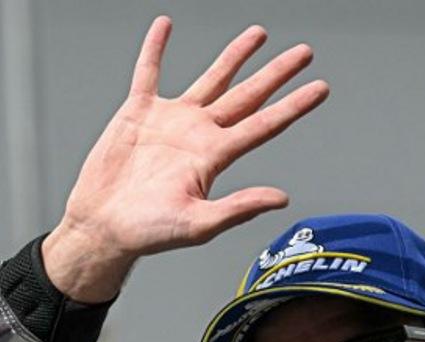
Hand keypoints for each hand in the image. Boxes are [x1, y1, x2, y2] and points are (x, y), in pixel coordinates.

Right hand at [43, 16, 329, 301]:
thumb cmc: (148, 232)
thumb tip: (281, 198)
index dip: (294, 105)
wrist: (103, 227)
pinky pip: (149, 72)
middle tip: (304, 53)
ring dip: (235, 56)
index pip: (264, 124)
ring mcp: (170, 120)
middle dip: (276, 73)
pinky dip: (155, 49)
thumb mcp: (198, 224)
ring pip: (212, 79)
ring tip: (259, 34)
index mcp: (215, 157)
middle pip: (247, 95)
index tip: (320, 88)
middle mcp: (199, 134)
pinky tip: (165, 26)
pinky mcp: (138, 113)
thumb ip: (239, 208)